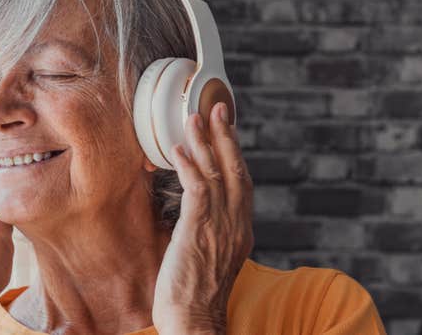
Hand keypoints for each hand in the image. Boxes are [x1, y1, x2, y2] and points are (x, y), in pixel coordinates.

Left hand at [152, 103, 253, 334]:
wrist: (195, 320)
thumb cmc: (196, 294)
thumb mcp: (212, 258)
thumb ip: (212, 232)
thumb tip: (200, 216)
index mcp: (241, 231)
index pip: (242, 183)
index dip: (235, 154)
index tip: (227, 130)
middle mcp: (236, 224)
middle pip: (236, 170)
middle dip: (226, 136)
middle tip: (217, 107)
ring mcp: (219, 226)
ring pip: (217, 173)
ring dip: (205, 142)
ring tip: (193, 116)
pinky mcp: (198, 230)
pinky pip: (197, 188)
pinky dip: (189, 164)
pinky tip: (178, 148)